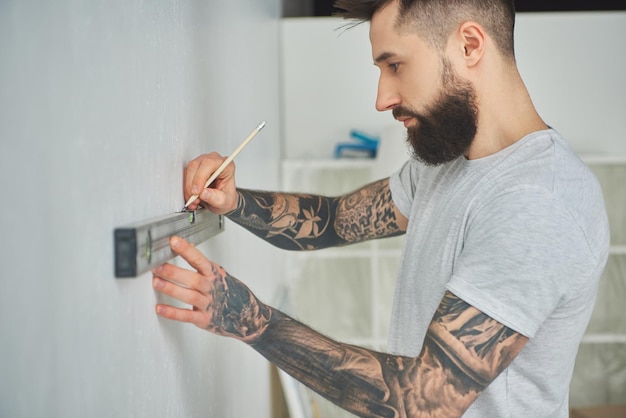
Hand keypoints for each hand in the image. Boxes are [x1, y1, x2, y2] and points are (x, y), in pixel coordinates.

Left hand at [152, 236, 271, 342]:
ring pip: (190, 296)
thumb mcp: (220, 275)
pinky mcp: (205, 320)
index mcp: (214, 274)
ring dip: (172, 289)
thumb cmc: (232, 294)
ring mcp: (209, 304)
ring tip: (156, 282)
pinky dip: (173, 313)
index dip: (187, 250)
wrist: (249, 316)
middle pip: (193, 278)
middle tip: (156, 265)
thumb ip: (203, 264)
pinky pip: (187, 316)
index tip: (173, 241)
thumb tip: (187, 246)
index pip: (199, 259)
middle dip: (174, 271)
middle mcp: (212, 288)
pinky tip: (160, 308)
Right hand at [183, 152, 238, 212]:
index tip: (197, 191)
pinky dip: (186, 188)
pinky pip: (185, 176)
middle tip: (194, 199)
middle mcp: (214, 161)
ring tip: (194, 201)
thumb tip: (203, 193)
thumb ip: (217, 198)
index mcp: (226, 166)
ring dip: (188, 188)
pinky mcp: (194, 169)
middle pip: (195, 166)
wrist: (222, 201)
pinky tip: (191, 197)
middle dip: (192, 185)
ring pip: (188, 171)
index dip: (200, 177)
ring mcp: (203, 163)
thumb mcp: (226, 202)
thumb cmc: (226, 198)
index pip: (209, 164)